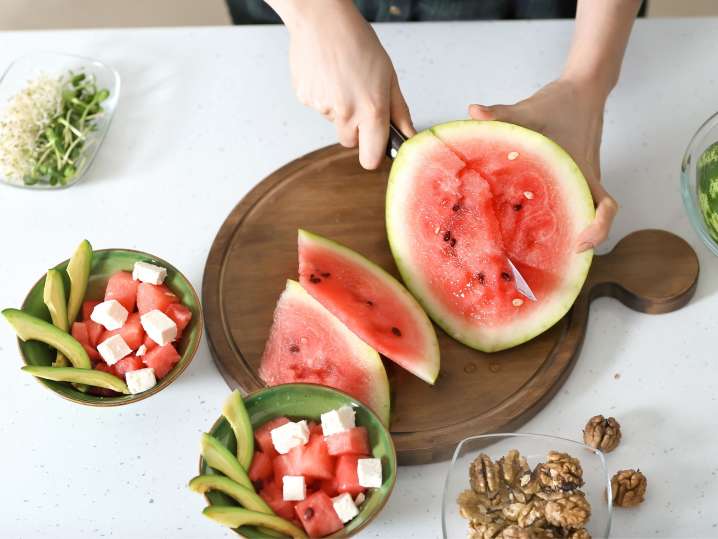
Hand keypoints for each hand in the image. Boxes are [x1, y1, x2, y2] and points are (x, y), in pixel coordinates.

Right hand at [283, 2, 414, 168]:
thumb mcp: (388, 76)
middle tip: (360, 101)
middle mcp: (346, 113)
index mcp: (371, 109)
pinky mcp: (305, 98)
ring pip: (334, 122)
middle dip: (356, 130)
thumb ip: (399, 111)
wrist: (322, 19)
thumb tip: (408, 135)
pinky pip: (318, 107)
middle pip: (350, 143)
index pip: (371, 158)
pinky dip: (323, 96)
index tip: (376, 147)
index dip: (374, 155)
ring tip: (343, 79)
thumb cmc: (358, 42)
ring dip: (340, 109)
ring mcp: (322, 107)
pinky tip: (328, 75)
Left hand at [469, 78, 617, 251]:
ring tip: (537, 249)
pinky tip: (526, 218)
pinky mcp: (574, 176)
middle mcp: (586, 180)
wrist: (583, 88)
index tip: (579, 244)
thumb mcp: (528, 110)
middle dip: (578, 243)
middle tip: (548, 260)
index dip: (598, 230)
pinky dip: (558, 213)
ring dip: (567, 230)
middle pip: (592, 220)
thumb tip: (472, 111)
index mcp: (581, 171)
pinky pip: (570, 200)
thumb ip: (501, 114)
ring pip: (581, 212)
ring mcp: (581, 180)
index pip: (606, 208)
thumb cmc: (560, 102)